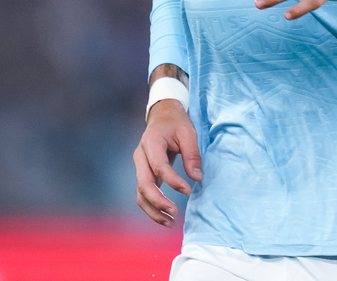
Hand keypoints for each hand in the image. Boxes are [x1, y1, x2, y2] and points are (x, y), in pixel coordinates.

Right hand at [133, 100, 201, 227]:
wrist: (162, 114)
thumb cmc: (176, 122)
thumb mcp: (188, 132)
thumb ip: (192, 154)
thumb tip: (197, 178)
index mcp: (151, 143)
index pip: (159, 167)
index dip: (173, 181)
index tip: (188, 190)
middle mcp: (140, 157)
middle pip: (143, 185)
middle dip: (158, 202)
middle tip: (175, 213)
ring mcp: (140, 166)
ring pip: (140, 194)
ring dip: (153, 211)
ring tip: (170, 222)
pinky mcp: (144, 173)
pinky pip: (144, 194)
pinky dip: (152, 207)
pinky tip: (165, 217)